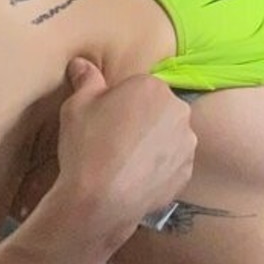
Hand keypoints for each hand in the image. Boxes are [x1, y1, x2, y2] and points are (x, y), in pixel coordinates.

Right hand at [55, 58, 196, 244]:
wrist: (101, 200)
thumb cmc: (87, 147)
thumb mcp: (76, 106)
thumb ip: (86, 80)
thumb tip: (82, 63)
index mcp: (153, 87)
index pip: (139, 88)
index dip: (119, 103)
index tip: (105, 120)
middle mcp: (178, 111)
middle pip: (158, 110)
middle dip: (141, 121)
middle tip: (113, 141)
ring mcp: (186, 144)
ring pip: (168, 137)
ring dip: (152, 144)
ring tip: (124, 163)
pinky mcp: (186, 173)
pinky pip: (171, 164)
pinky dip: (157, 168)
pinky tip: (134, 178)